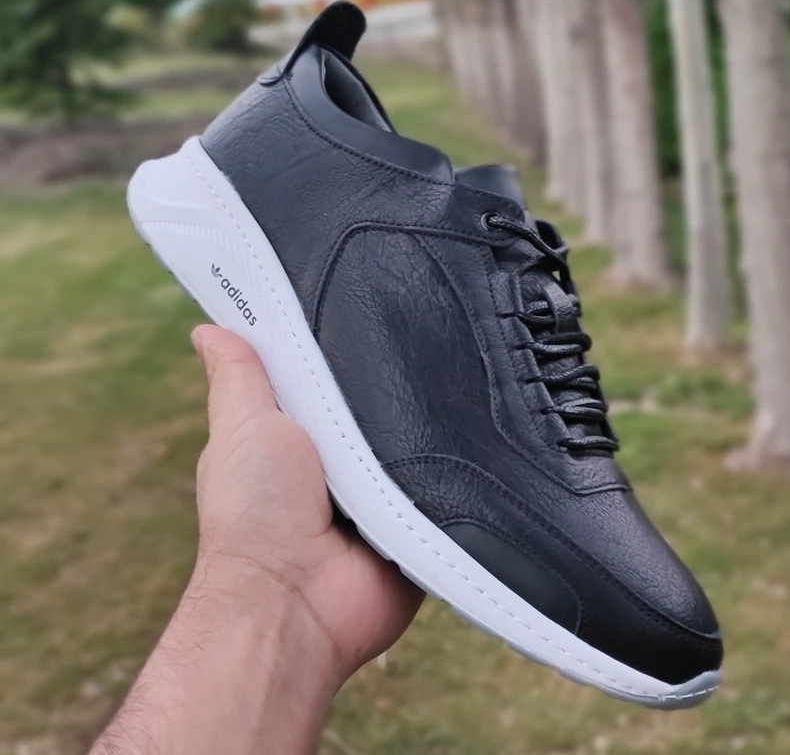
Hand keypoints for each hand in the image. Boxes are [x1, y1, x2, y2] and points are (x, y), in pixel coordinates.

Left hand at [190, 324, 423, 684]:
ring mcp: (382, 493)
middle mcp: (342, 463)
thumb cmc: (255, 514)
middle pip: (376, 404)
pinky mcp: (416, 519)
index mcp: (300, 435)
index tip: (367, 299)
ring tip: (452, 380)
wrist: (297, 600)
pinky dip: (450, 465)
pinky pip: (444, 481)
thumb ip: (239, 379)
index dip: (341, 344)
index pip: (327, 376)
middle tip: (422, 331)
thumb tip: (208, 330)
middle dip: (392, 380)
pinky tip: (470, 432)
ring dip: (422, 424)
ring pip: (414, 438)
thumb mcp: (244, 426)